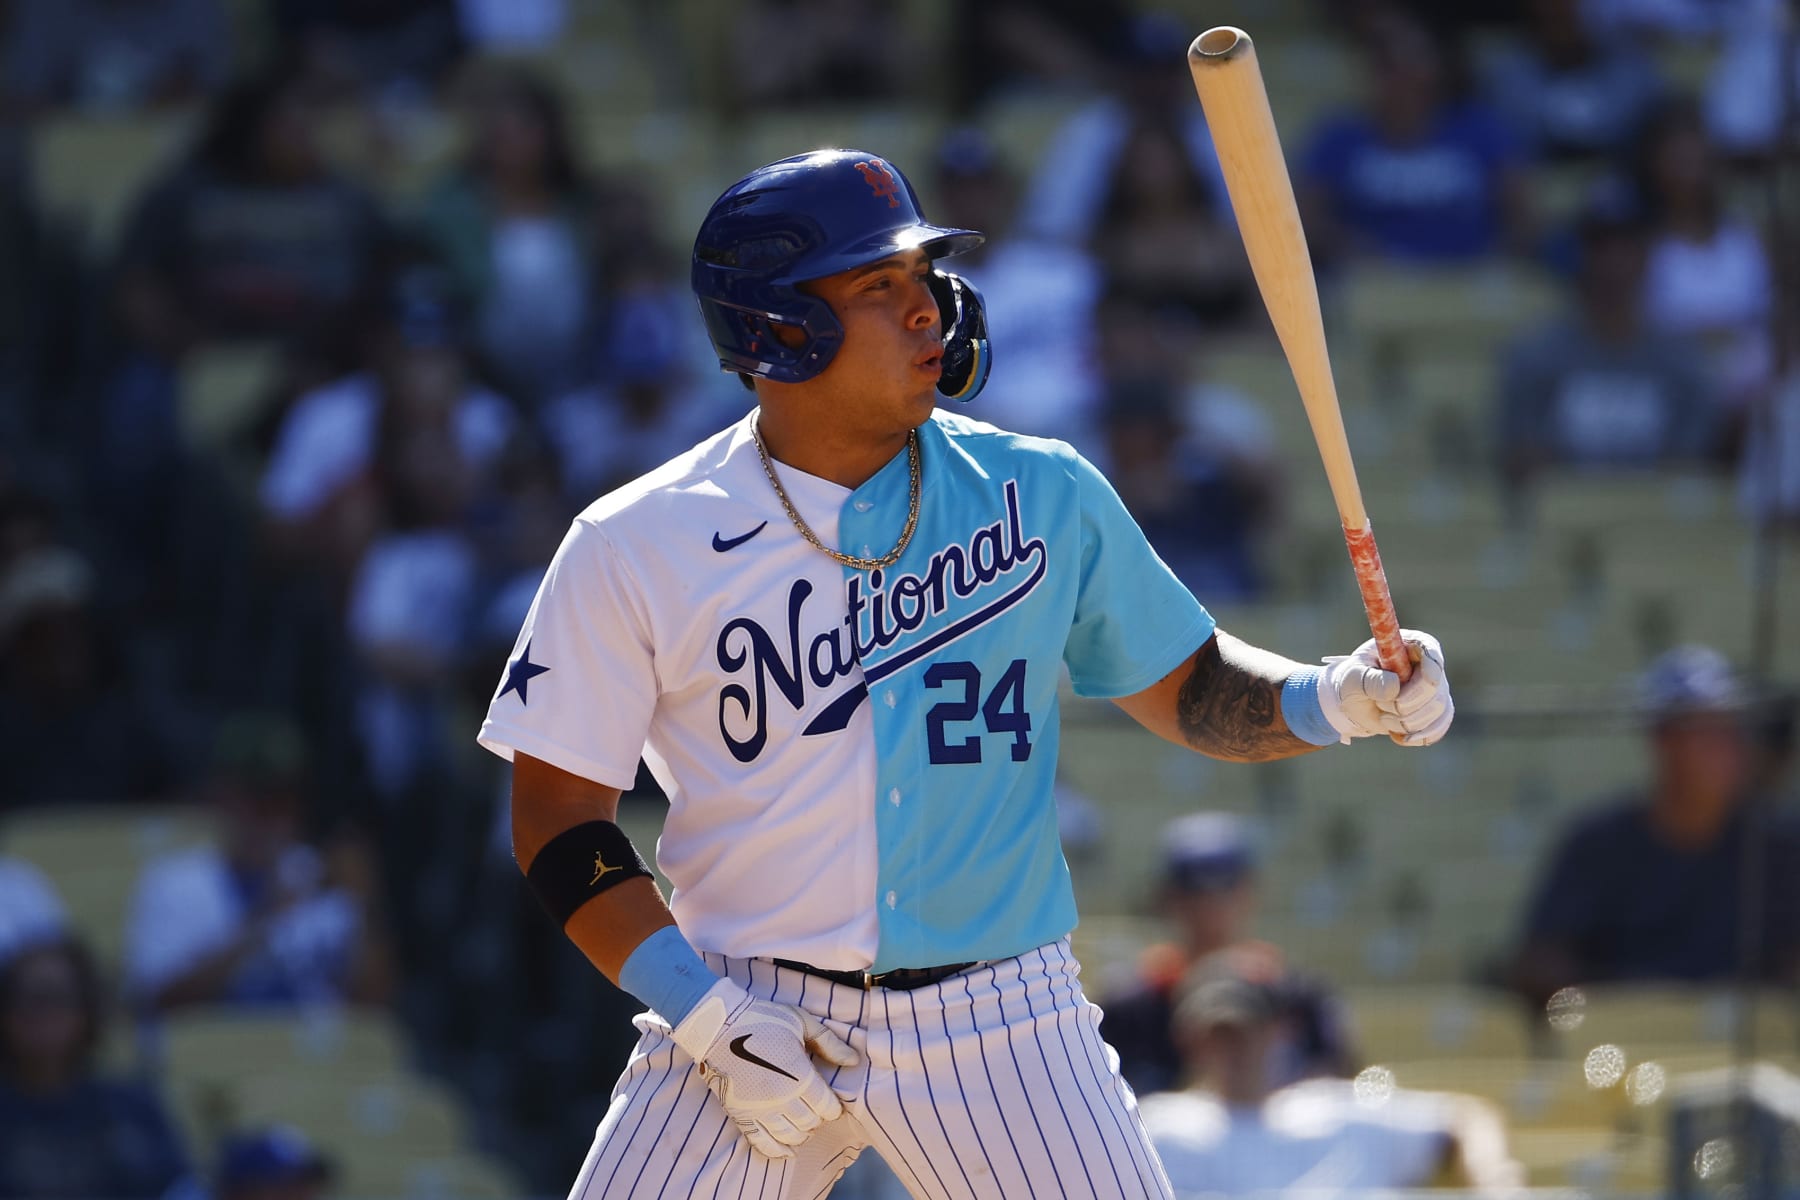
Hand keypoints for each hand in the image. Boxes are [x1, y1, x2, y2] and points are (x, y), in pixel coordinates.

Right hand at [669, 978, 858, 1157]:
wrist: (717, 1026)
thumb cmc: (761, 1019)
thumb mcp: (800, 1021)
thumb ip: (829, 1042)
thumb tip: (853, 1060)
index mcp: (800, 1076)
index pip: (828, 1108)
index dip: (833, 1106)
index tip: (829, 1099)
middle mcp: (782, 1099)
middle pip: (811, 1123)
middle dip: (817, 1117)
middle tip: (814, 1107)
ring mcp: (760, 1110)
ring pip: (790, 1137)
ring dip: (800, 1132)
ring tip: (800, 1122)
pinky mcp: (742, 1116)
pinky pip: (763, 1144)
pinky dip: (777, 1150)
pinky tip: (785, 1148)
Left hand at [1318, 629, 1452, 746]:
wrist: (1354, 703)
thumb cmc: (1353, 682)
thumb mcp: (1353, 678)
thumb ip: (1370, 680)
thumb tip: (1394, 688)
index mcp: (1410, 645)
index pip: (1431, 651)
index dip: (1427, 671)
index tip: (1410, 691)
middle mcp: (1428, 665)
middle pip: (1435, 688)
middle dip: (1405, 704)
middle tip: (1381, 706)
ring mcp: (1436, 690)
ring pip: (1438, 710)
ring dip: (1406, 722)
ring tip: (1383, 717)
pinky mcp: (1436, 712)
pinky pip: (1439, 727)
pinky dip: (1417, 736)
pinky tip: (1397, 736)